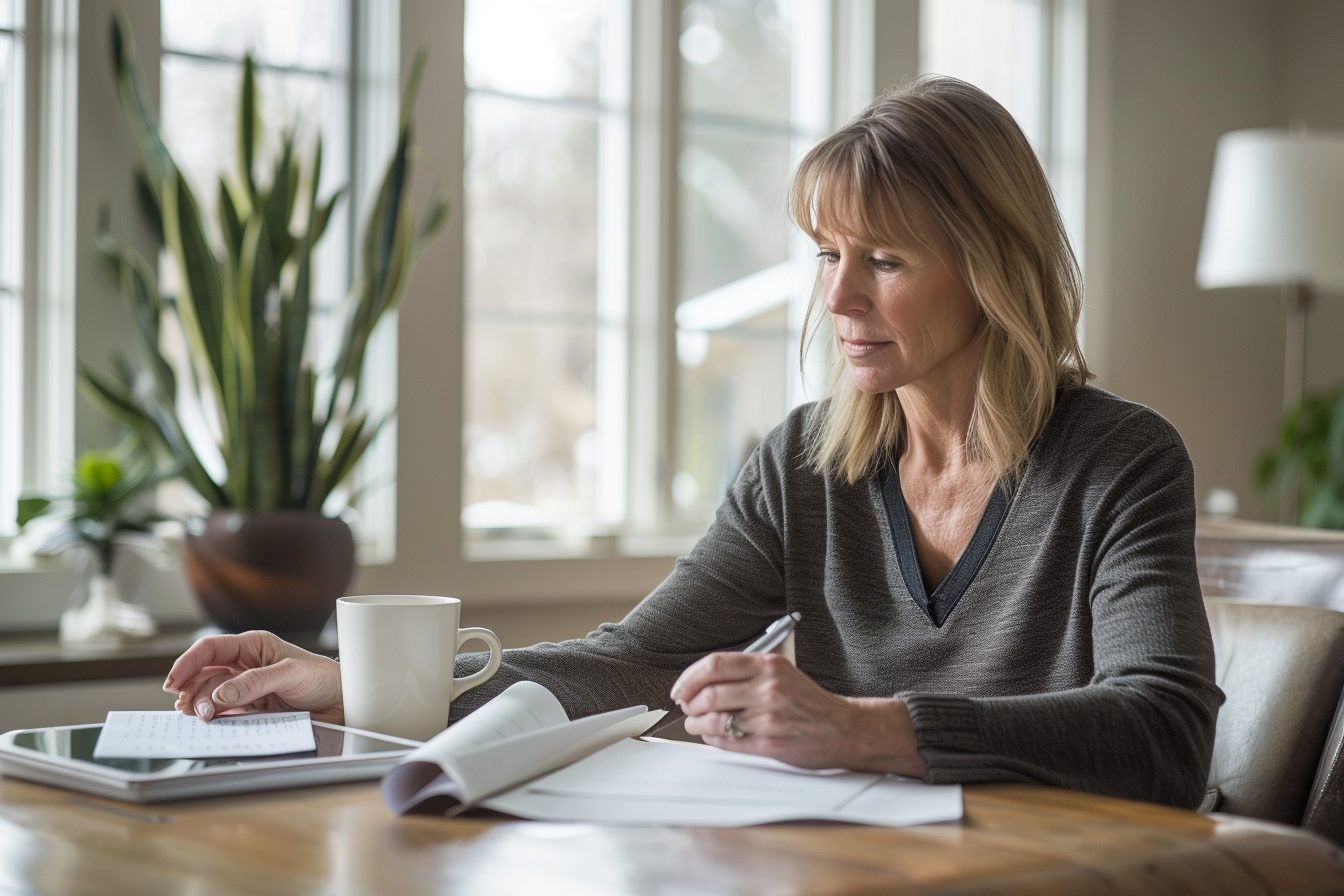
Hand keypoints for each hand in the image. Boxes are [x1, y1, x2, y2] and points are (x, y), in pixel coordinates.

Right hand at [162, 631, 343, 723]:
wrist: (343, 704)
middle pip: (205, 675)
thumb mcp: (290, 674)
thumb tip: (220, 695)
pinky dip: (214, 719)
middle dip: (193, 690)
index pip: (211, 649)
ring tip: (202, 717)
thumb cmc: (323, 679)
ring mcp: (246, 689)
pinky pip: (225, 713)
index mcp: (253, 646)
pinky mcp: (251, 710)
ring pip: (211, 696)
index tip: (174, 682)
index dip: (188, 663)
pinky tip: (210, 724)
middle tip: (190, 709)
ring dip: (201, 706)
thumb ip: (254, 682)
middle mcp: (245, 666)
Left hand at [670, 652, 925, 775]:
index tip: (681, 688)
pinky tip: (712, 736)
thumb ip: (746, 673)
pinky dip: (712, 739)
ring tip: (696, 724)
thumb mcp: (782, 673)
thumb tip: (702, 681)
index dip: (689, 677)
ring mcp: (768, 717)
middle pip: (709, 692)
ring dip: (696, 723)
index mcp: (769, 665)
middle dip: (690, 702)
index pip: (715, 664)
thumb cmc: (809, 702)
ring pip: (714, 719)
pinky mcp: (769, 743)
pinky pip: (727, 741)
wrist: (843, 729)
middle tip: (687, 707)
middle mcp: (768, 688)